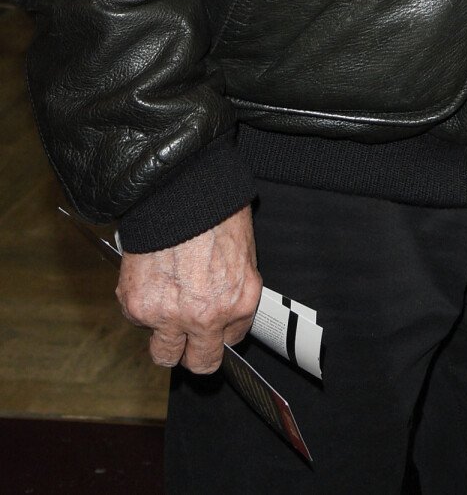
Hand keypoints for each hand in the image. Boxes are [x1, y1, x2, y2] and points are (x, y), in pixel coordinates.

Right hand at [116, 205, 260, 373]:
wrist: (180, 189)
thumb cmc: (213, 210)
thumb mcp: (242, 253)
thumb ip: (232, 288)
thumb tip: (224, 303)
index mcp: (239, 301)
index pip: (231, 341)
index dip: (220, 331)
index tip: (213, 327)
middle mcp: (206, 316)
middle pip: (200, 362)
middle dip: (195, 353)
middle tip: (189, 338)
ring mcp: (170, 316)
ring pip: (163, 354)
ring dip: (165, 338)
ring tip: (165, 310)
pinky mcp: (139, 308)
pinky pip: (138, 322)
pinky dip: (143, 306)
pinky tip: (151, 280)